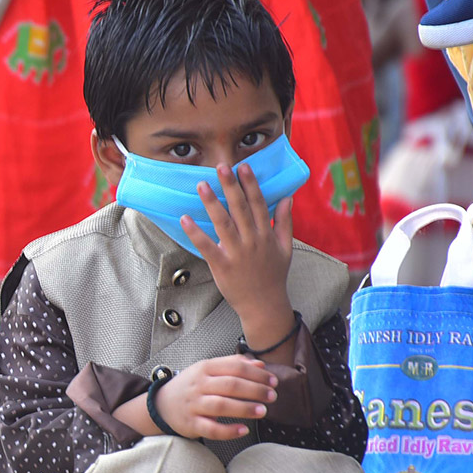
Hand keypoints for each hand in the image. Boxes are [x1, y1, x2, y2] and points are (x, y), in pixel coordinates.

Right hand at [154, 355, 278, 439]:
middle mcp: (199, 385)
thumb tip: (260, 364)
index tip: (273, 381)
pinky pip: (211, 429)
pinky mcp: (191, 424)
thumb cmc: (191, 386)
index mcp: (205, 368)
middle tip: (272, 396)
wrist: (162, 405)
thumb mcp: (208, 369)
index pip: (235, 367)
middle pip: (230, 385)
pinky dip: (228, 431)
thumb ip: (233, 364)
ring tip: (263, 411)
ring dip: (245, 408)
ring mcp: (194, 405)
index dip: (257, 374)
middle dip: (255, 390)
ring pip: (221, 406)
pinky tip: (243, 430)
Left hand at [180, 162, 292, 322]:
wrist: (264, 306)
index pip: (258, 204)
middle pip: (240, 209)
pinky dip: (195, 233)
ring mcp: (237, 253)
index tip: (243, 166)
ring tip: (202, 185)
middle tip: (221, 166)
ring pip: (223, 224)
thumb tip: (288, 197)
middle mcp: (252, 241)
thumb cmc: (274, 276)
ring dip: (212, 203)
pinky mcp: (222, 266)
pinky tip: (185, 218)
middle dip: (231, 186)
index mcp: (266, 234)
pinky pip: (206, 247)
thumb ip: (285, 222)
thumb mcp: (286, 248)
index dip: (251, 184)